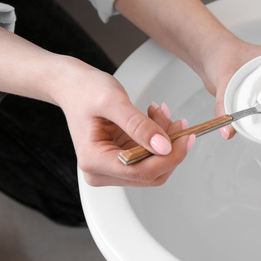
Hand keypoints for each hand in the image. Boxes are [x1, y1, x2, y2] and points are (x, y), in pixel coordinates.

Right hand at [56, 63, 191, 186]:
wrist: (74, 87)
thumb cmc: (86, 91)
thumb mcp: (114, 102)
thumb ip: (139, 126)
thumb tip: (164, 147)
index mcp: (94, 161)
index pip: (142, 172)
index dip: (170, 157)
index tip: (186, 137)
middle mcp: (101, 171)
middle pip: (151, 174)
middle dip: (170, 148)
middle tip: (178, 121)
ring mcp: (112, 168)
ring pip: (155, 166)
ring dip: (166, 141)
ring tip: (161, 113)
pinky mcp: (121, 161)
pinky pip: (150, 157)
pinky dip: (159, 138)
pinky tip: (156, 118)